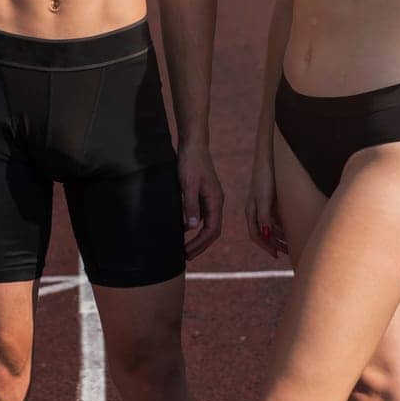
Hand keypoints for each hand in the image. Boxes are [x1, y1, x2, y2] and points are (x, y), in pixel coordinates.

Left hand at [179, 143, 223, 260]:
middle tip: (186, 256)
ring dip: (197, 238)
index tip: (188, 252)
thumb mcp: (188, 184)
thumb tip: (193, 227)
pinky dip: (194, 226)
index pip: (212, 230)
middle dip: (200, 245)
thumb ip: (191, 205)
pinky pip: (202, 215)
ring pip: (207, 224)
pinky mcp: (203, 194)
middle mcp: (216, 201)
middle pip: (212, 230)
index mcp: (216, 200)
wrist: (193, 144)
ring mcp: (210, 198)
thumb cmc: (191, 162)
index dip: (201, 244)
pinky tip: (183, 229)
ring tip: (185, 248)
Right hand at [246, 157, 287, 258]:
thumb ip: (264, 217)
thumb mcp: (264, 198)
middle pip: (263, 233)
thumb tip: (267, 236)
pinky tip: (291, 228)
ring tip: (291, 244)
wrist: (269, 156)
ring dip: (279, 236)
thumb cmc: (265, 176)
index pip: (256, 235)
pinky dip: (282, 226)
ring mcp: (263, 204)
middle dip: (274, 244)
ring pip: (270, 226)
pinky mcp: (271, 198)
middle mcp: (256, 209)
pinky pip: (275, 217)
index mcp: (251, 211)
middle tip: (287, 253)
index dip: (265, 246)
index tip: (276, 255)